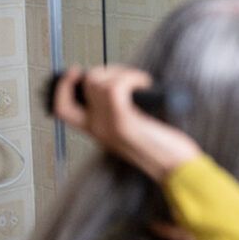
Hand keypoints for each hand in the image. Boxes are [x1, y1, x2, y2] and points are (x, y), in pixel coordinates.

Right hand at [53, 65, 200, 181]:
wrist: (176, 169)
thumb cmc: (164, 149)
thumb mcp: (132, 130)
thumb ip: (121, 112)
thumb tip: (122, 86)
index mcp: (98, 131)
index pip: (63, 108)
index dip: (64, 86)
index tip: (75, 72)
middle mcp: (98, 128)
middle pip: (86, 85)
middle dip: (106, 70)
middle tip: (128, 77)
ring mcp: (109, 125)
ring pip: (97, 82)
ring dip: (121, 73)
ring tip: (140, 82)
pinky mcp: (124, 122)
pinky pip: (116, 87)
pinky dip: (131, 77)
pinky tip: (145, 84)